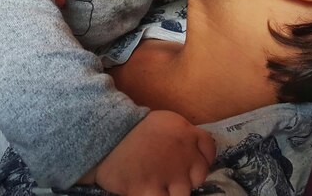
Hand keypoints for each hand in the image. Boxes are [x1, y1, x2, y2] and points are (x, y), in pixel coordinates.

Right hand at [94, 110, 215, 195]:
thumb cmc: (130, 129)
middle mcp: (183, 153)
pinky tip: (146, 191)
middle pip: (199, 176)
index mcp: (185, 131)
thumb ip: (181, 136)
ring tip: (157, 185)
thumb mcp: (163, 122)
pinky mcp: (149, 190)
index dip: (202, 159)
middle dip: (186, 179)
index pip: (209, 149)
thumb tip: (191, 154)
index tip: (191, 166)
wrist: (103, 136)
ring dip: (171, 192)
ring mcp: (168, 174)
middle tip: (169, 178)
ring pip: (183, 195)